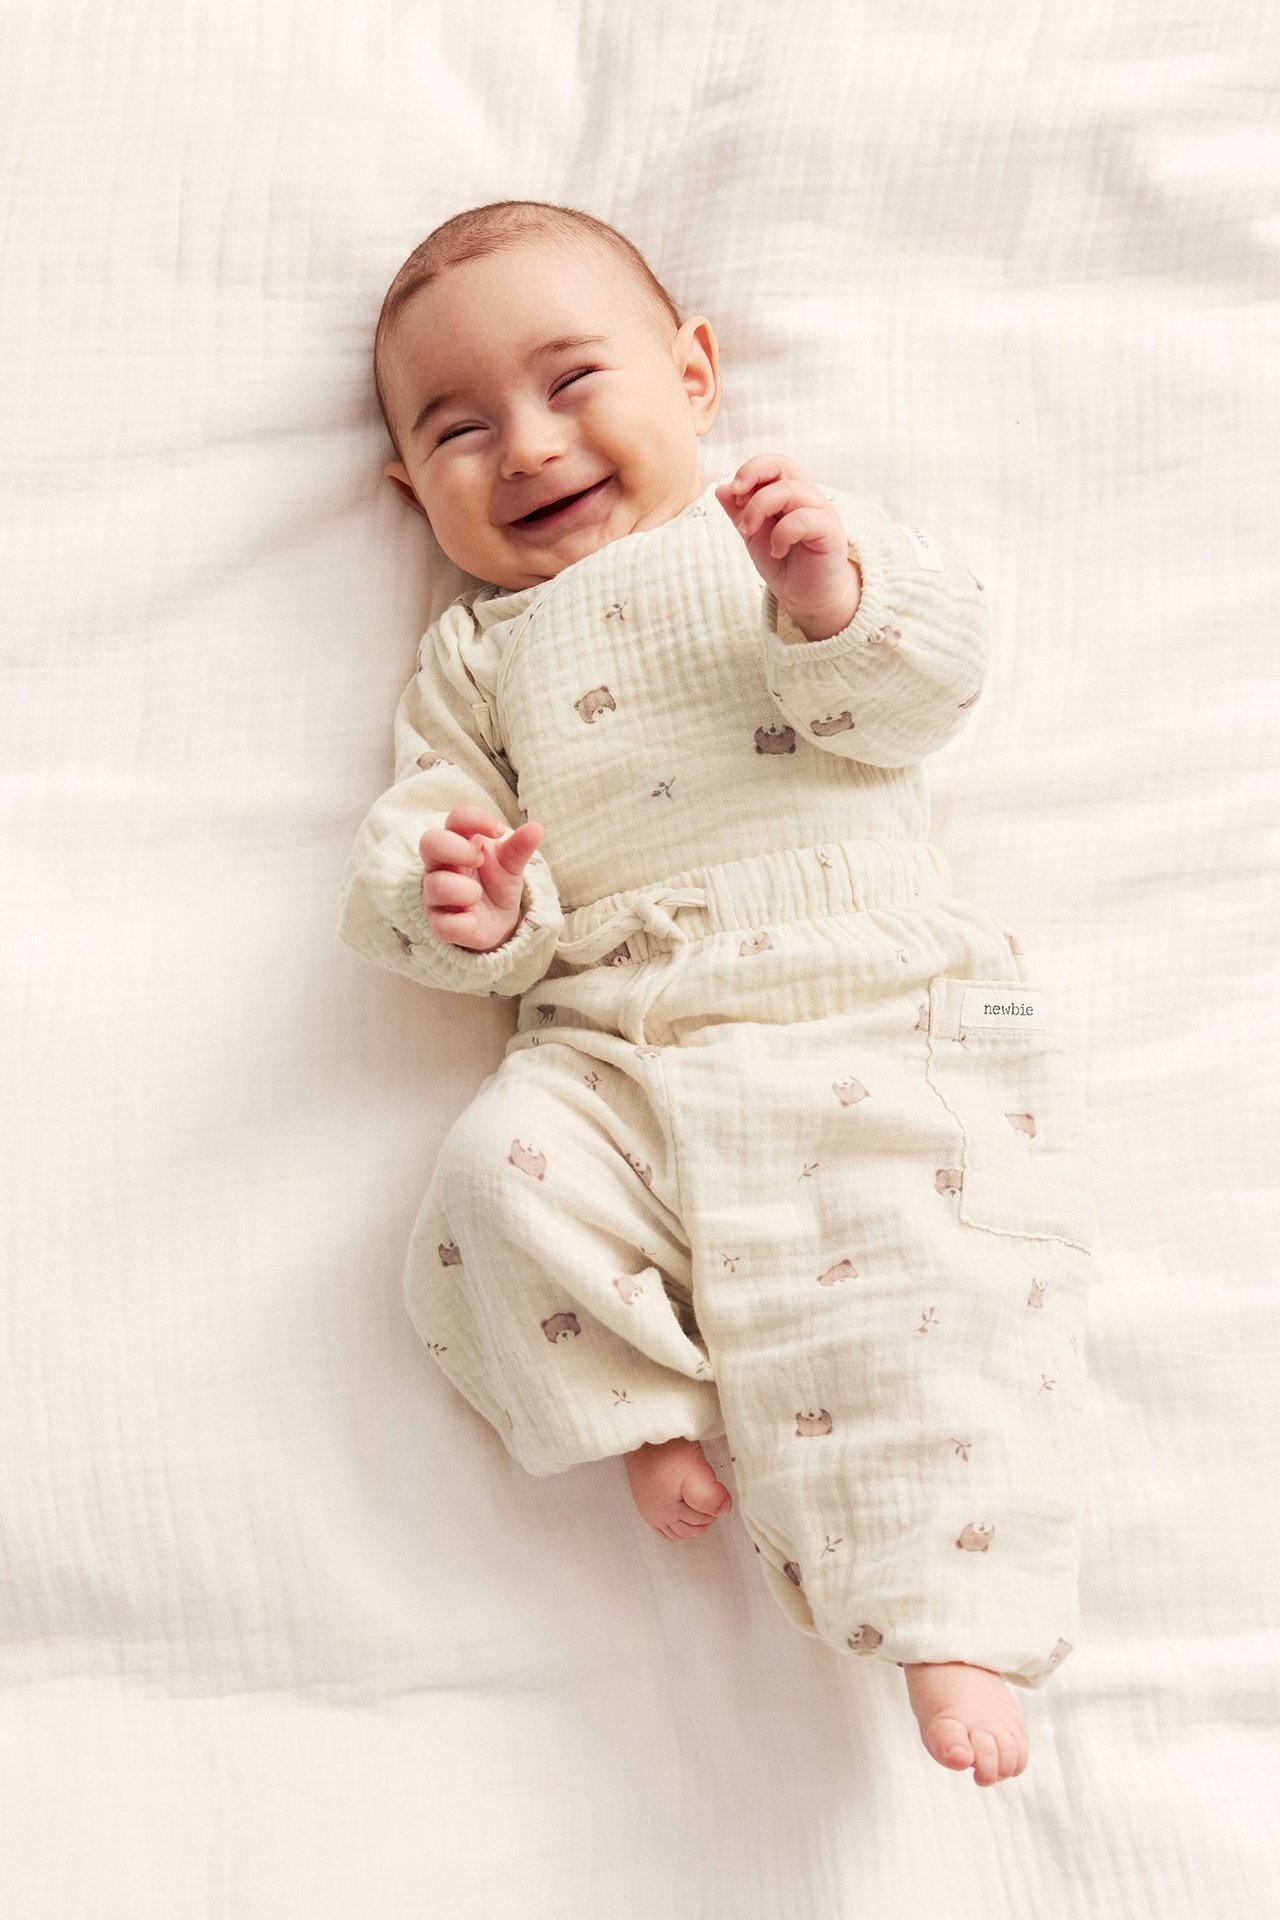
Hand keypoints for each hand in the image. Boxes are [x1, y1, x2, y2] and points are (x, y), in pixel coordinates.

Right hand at [419, 804, 544, 951]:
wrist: (499, 921)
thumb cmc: (497, 882)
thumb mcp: (511, 863)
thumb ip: (520, 846)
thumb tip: (536, 828)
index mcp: (459, 842)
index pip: (457, 818)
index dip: (475, 819)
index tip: (499, 831)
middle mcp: (441, 865)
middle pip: (429, 842)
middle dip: (457, 849)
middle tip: (479, 860)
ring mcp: (436, 894)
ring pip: (435, 884)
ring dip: (464, 890)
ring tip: (478, 894)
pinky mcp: (439, 924)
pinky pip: (441, 924)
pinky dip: (462, 924)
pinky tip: (473, 921)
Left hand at [715, 453, 860, 638]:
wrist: (807, 598)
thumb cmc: (784, 564)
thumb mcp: (753, 536)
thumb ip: (740, 512)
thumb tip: (721, 489)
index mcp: (791, 493)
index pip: (774, 463)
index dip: (750, 470)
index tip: (734, 494)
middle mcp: (809, 497)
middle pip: (782, 465)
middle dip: (752, 478)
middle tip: (738, 508)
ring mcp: (822, 513)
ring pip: (789, 490)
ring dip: (759, 509)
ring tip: (749, 533)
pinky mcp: (830, 533)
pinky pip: (803, 520)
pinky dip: (782, 534)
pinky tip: (776, 551)